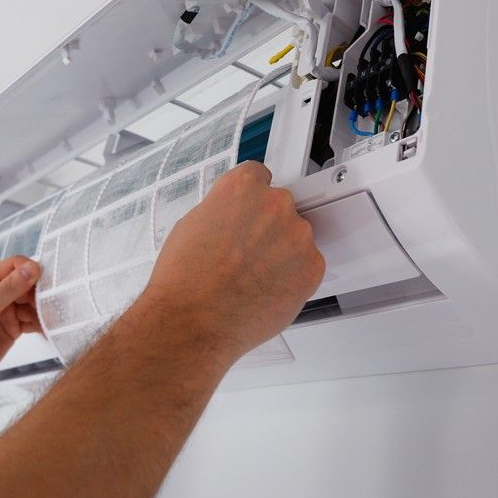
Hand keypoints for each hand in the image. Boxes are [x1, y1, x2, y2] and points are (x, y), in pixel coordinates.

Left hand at [0, 256, 41, 390]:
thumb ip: (8, 289)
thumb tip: (33, 268)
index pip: (15, 266)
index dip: (31, 271)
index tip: (45, 283)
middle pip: (29, 284)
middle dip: (42, 293)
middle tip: (53, 304)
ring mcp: (7, 311)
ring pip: (34, 303)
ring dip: (44, 310)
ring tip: (53, 319)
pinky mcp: (14, 329)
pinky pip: (33, 321)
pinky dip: (43, 324)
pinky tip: (50, 329)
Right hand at [143, 161, 324, 364]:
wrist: (193, 321)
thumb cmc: (184, 279)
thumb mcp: (192, 224)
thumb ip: (223, 211)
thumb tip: (233, 216)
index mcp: (242, 187)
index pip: (260, 176)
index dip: (252, 198)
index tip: (251, 211)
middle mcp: (274, 203)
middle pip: (280, 207)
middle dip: (267, 227)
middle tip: (246, 254)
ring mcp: (297, 235)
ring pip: (296, 238)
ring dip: (282, 253)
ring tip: (253, 278)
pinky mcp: (312, 266)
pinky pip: (308, 265)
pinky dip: (293, 277)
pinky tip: (267, 290)